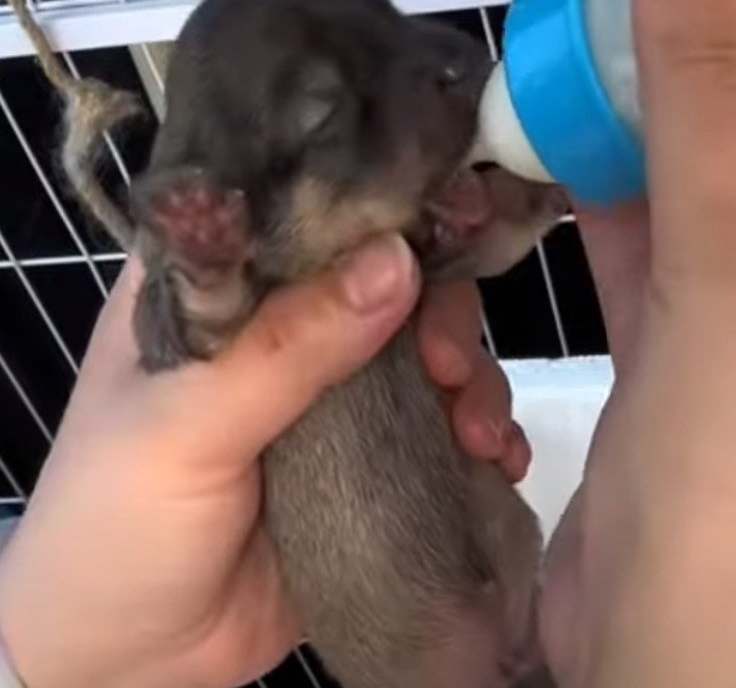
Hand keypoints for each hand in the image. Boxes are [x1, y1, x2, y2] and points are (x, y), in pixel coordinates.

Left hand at [0, 234, 527, 687]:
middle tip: (449, 370)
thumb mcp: (186, 425)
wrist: (128, 666)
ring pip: (431, 350)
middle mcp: (283, 326)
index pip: (308, 216)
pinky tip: (497, 462)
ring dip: (473, 382)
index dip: (380, 214)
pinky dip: (482, 434)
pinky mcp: (372, 457)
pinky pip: (444, 424)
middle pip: (391, 281)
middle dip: (443, 318)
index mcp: (219, 289)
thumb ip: (289, 346)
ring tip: (480, 438)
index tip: (445, 231)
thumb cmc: (118, 523)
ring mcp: (333, 393)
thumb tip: (400, 259)